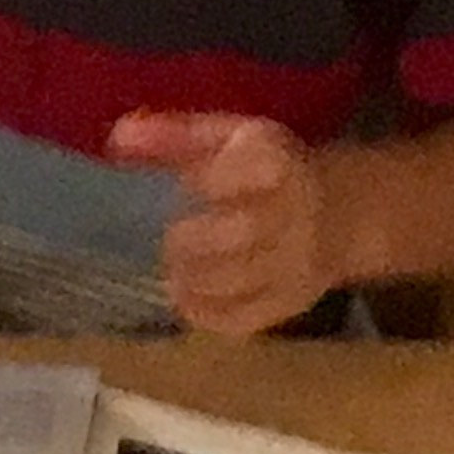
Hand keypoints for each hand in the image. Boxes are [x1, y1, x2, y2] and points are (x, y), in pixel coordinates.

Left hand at [109, 112, 343, 335]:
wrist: (336, 214)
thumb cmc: (261, 171)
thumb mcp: (224, 138)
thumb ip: (172, 136)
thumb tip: (117, 139)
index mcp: (277, 163)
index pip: (247, 170)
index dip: (210, 180)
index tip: (185, 184)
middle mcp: (295, 213)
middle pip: (245, 231)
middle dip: (194, 241)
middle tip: (169, 244)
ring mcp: (298, 263)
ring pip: (244, 280)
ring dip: (195, 281)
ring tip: (174, 274)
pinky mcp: (293, 301)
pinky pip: (249, 318)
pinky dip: (210, 315)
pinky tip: (189, 299)